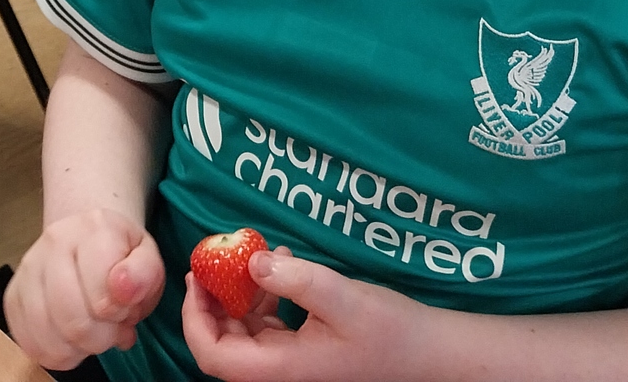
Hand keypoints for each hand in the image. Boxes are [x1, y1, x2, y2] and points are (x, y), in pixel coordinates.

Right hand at [5, 208, 165, 369]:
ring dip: (76, 348)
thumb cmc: (120, 254)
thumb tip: (122, 290)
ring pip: (47, 335)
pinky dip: (53, 353)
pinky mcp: (13, 294)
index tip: (123, 308)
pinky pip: (28, 342)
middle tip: (110, 328)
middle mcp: (54, 242)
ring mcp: (28, 268)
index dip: (119, 314)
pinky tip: (69, 339)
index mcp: (94, 228)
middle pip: (72, 319)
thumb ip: (144, 275)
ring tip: (91, 334)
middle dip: (99, 338)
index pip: (103, 294)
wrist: (86, 238)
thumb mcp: (147, 258)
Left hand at [182, 247, 427, 381]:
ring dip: (237, 297)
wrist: (431, 354)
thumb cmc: (391, 331)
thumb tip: (252, 262)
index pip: (214, 356)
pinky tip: (278, 267)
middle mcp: (282, 372)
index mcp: (282, 369)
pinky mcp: (306, 351)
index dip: (195, 319)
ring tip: (244, 257)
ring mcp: (294, 363)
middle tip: (212, 259)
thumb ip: (296, 279)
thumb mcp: (343, 298)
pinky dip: (264, 298)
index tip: (197, 279)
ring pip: (245, 334)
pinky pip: (269, 327)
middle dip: (212, 302)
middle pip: (224, 344)